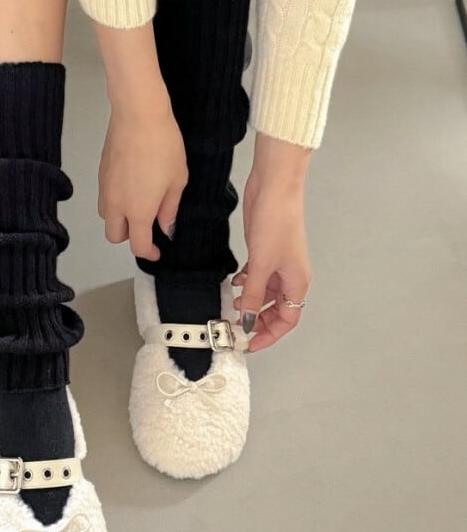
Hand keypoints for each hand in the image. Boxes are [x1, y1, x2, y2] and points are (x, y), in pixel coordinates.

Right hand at [98, 103, 186, 259]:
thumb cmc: (162, 144)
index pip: (138, 245)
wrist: (139, 115)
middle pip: (114, 236)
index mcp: (138, 211)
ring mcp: (106, 188)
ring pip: (107, 217)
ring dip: (120, 219)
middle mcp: (117, 204)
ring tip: (139, 205)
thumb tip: (166, 227)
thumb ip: (169, 209)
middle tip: (147, 228)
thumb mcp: (177, 180)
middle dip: (130, 238)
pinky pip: (105, 198)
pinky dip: (115, 202)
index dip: (150, 254)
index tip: (158, 251)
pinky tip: (132, 187)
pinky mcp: (101, 174)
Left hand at [233, 135, 312, 351]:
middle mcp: (291, 275)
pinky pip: (259, 275)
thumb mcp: (262, 265)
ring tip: (233, 305)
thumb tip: (248, 320)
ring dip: (251, 301)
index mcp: (298, 282)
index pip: (288, 320)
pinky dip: (248, 282)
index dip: (270, 334)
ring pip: (266, 293)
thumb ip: (255, 295)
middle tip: (238, 327)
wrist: (274, 188)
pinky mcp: (266, 250)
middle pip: (278, 309)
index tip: (250, 343)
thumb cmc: (277, 221)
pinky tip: (236, 282)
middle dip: (259, 320)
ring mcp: (278, 262)